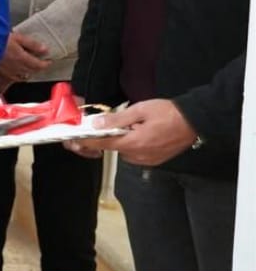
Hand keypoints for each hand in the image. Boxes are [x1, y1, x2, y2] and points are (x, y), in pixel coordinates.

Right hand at [0, 31, 50, 82]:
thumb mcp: (18, 38)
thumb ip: (32, 44)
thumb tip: (45, 49)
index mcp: (22, 59)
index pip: (39, 65)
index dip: (46, 63)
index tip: (49, 61)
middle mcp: (17, 68)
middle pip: (32, 71)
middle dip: (38, 68)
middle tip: (41, 64)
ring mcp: (8, 72)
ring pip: (23, 76)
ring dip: (29, 73)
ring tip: (30, 69)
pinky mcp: (1, 74)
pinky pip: (13, 79)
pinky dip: (18, 77)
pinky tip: (17, 74)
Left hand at [65, 99, 195, 165]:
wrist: (196, 121)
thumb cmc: (169, 113)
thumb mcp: (140, 110)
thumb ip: (117, 118)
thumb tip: (97, 124)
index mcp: (133, 143)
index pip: (103, 145)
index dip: (87, 142)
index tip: (74, 141)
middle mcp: (139, 155)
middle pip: (114, 148)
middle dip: (111, 137)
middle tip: (118, 123)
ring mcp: (148, 160)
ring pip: (126, 151)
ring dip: (124, 141)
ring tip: (136, 126)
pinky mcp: (156, 161)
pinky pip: (137, 154)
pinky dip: (135, 145)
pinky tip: (144, 134)